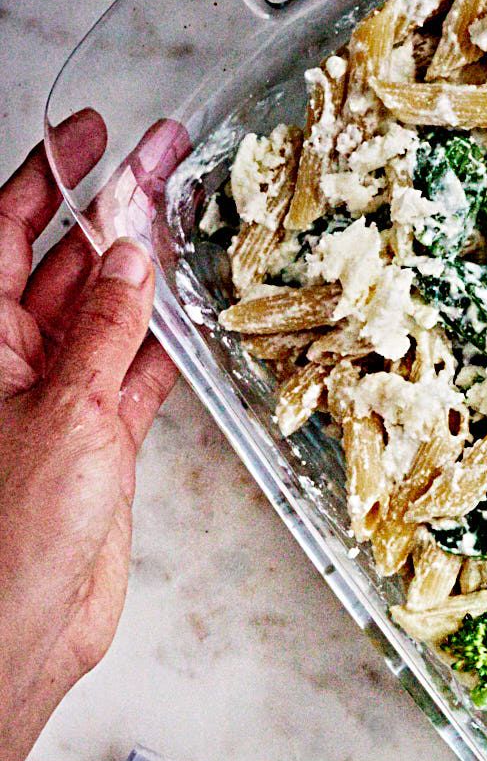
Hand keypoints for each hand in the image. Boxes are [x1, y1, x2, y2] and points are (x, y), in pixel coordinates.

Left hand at [0, 110, 176, 760]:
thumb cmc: (11, 527)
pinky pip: (135, 376)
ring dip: (144, 275)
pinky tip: (193, 312)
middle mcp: (9, 359)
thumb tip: (129, 251)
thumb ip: (105, 328)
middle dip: (109, 213)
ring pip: (105, 316)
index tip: (91, 135)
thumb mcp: (65, 406)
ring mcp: (55, 398)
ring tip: (189, 221)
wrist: (27, 625)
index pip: (3, 230)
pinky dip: (164, 347)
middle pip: (60, 264)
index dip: (47, 178)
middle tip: (162, 163)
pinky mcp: (98, 442)